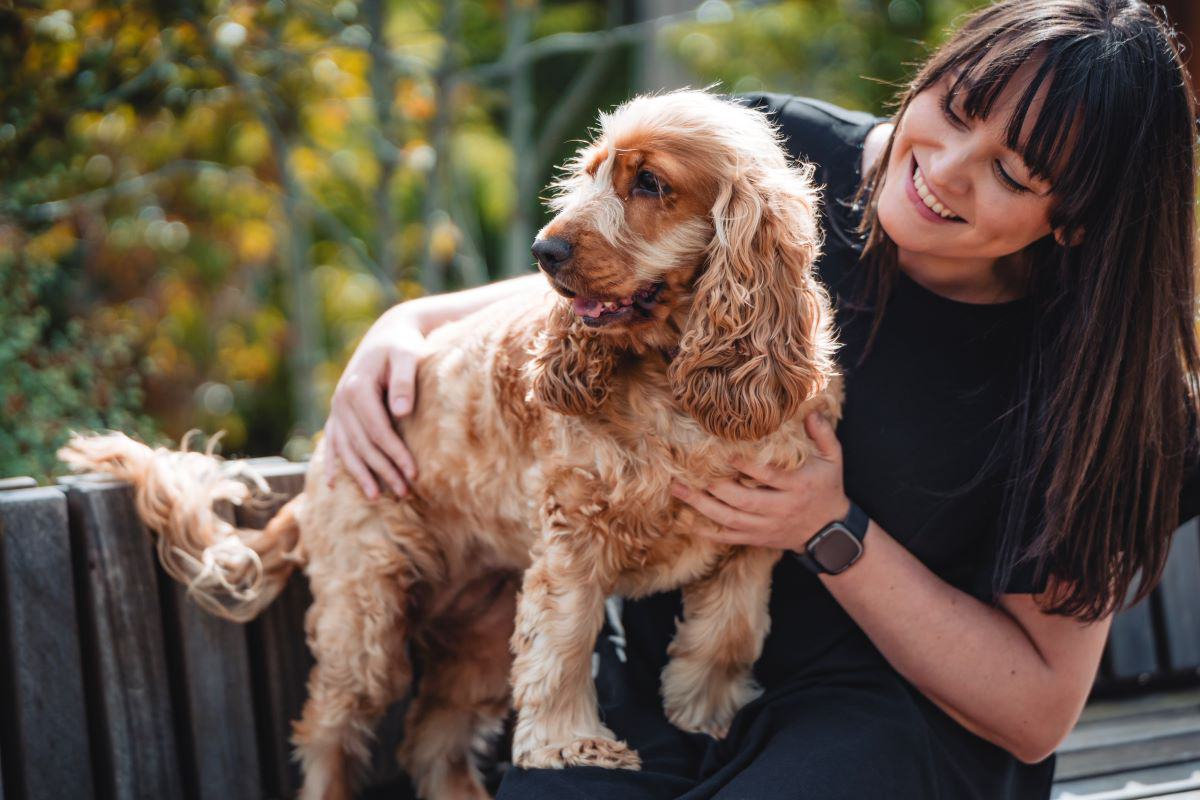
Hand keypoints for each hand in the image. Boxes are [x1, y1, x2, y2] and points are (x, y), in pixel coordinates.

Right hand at [323, 308, 427, 498]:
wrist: (389, 333)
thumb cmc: (403, 345)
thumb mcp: (407, 355)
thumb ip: (404, 381)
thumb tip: (401, 412)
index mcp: (357, 387)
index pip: (378, 430)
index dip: (395, 454)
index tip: (414, 474)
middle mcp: (341, 400)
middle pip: (363, 444)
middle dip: (383, 470)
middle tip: (404, 493)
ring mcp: (337, 408)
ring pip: (347, 448)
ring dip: (360, 474)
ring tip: (376, 497)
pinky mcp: (339, 412)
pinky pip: (333, 442)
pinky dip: (333, 463)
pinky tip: (332, 484)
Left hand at [670, 411, 849, 549]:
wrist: (830, 532)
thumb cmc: (827, 488)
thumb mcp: (834, 460)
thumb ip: (823, 434)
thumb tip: (811, 410)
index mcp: (798, 486)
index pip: (769, 477)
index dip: (747, 467)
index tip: (724, 454)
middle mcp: (781, 508)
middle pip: (744, 501)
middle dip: (715, 488)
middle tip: (688, 472)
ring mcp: (768, 526)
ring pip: (731, 519)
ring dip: (702, 506)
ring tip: (679, 489)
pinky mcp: (758, 538)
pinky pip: (730, 537)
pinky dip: (708, 532)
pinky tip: (686, 521)